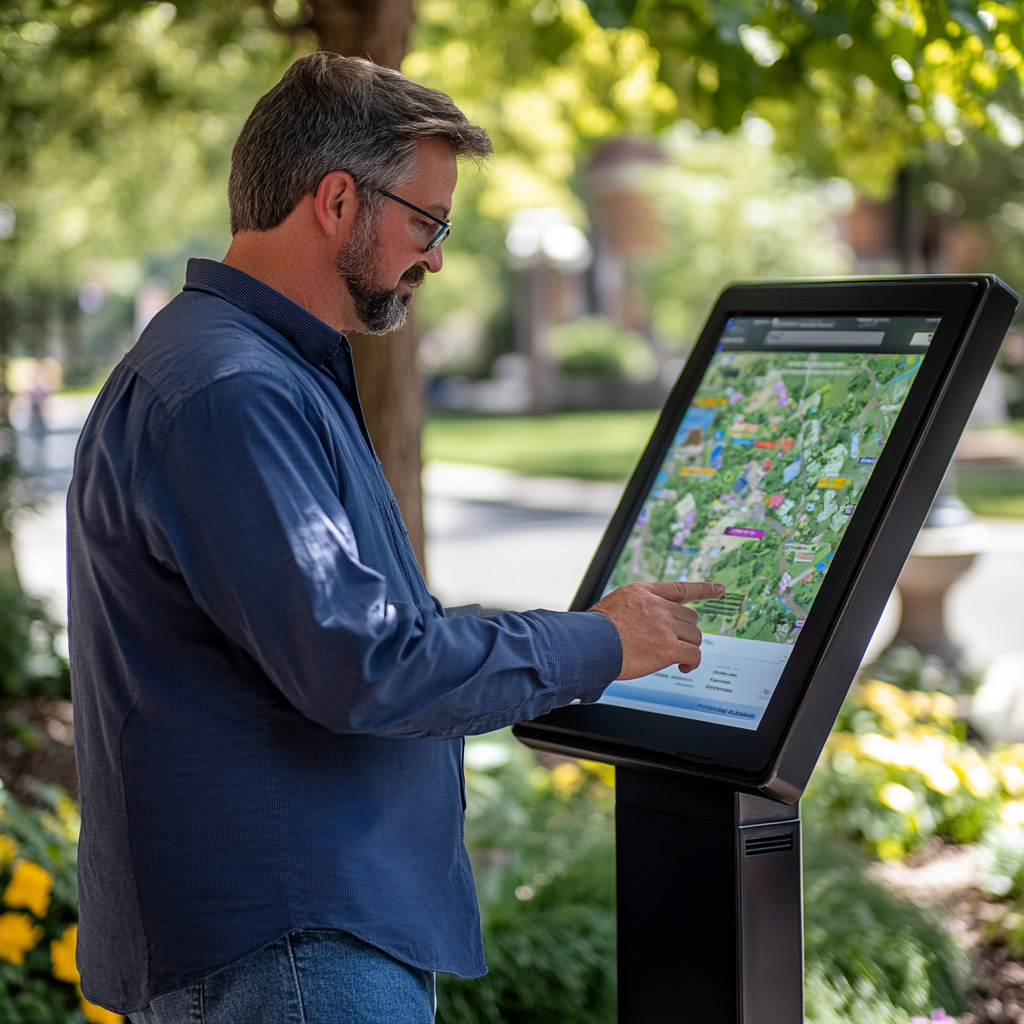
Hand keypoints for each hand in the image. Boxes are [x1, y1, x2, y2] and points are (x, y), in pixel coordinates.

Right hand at [590, 581, 723, 679]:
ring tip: (676, 658)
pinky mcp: (668, 647)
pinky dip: (691, 663)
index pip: (680, 588)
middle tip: (673, 644)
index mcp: (644, 592)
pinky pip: (693, 654)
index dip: (703, 589)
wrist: (589, 644)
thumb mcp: (615, 606)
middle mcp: (657, 605)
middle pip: (690, 617)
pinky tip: (683, 667)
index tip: (719, 589)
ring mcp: (664, 625)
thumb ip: (635, 608)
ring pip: (694, 636)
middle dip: (685, 632)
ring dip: (688, 647)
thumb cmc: (594, 631)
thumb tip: (643, 623)